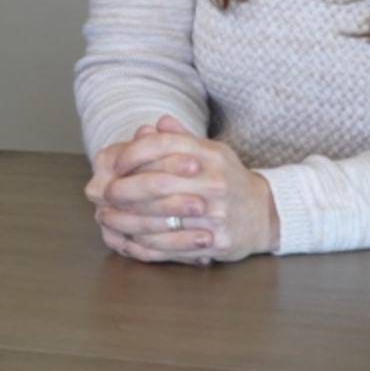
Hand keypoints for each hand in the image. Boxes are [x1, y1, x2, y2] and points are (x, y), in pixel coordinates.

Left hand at [86, 116, 278, 264]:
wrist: (266, 214)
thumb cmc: (229, 179)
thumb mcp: (211, 150)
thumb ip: (181, 138)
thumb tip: (152, 125)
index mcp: (210, 155)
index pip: (162, 146)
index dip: (132, 153)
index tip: (114, 163)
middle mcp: (214, 183)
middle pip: (157, 184)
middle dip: (123, 189)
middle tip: (102, 193)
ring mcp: (216, 215)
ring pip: (160, 218)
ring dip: (126, 220)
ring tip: (106, 217)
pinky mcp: (216, 242)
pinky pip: (172, 245)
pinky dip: (144, 244)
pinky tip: (128, 239)